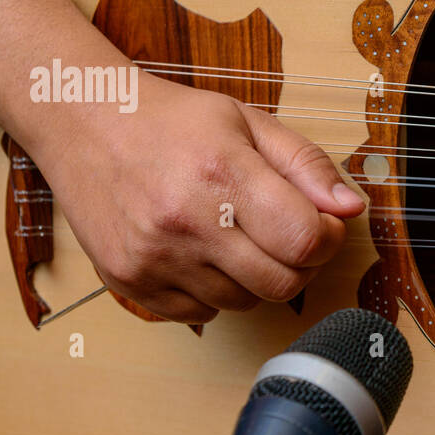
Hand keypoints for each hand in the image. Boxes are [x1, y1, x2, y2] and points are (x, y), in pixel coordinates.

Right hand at [39, 73, 363, 323]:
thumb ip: (306, 165)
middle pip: (282, 283)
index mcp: (223, 174)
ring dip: (255, 278)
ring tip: (237, 237)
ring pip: (243, 303)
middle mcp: (186, 222)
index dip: (328, 238)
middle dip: (300, 263)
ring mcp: (154, 258)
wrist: (82, 122)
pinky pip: (199, 313)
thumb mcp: (247, 122)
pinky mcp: (129, 282)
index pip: (306, 241)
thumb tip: (352, 208)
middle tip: (286, 234)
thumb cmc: (170, 121)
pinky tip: (202, 253)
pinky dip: (213, 292)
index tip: (322, 222)